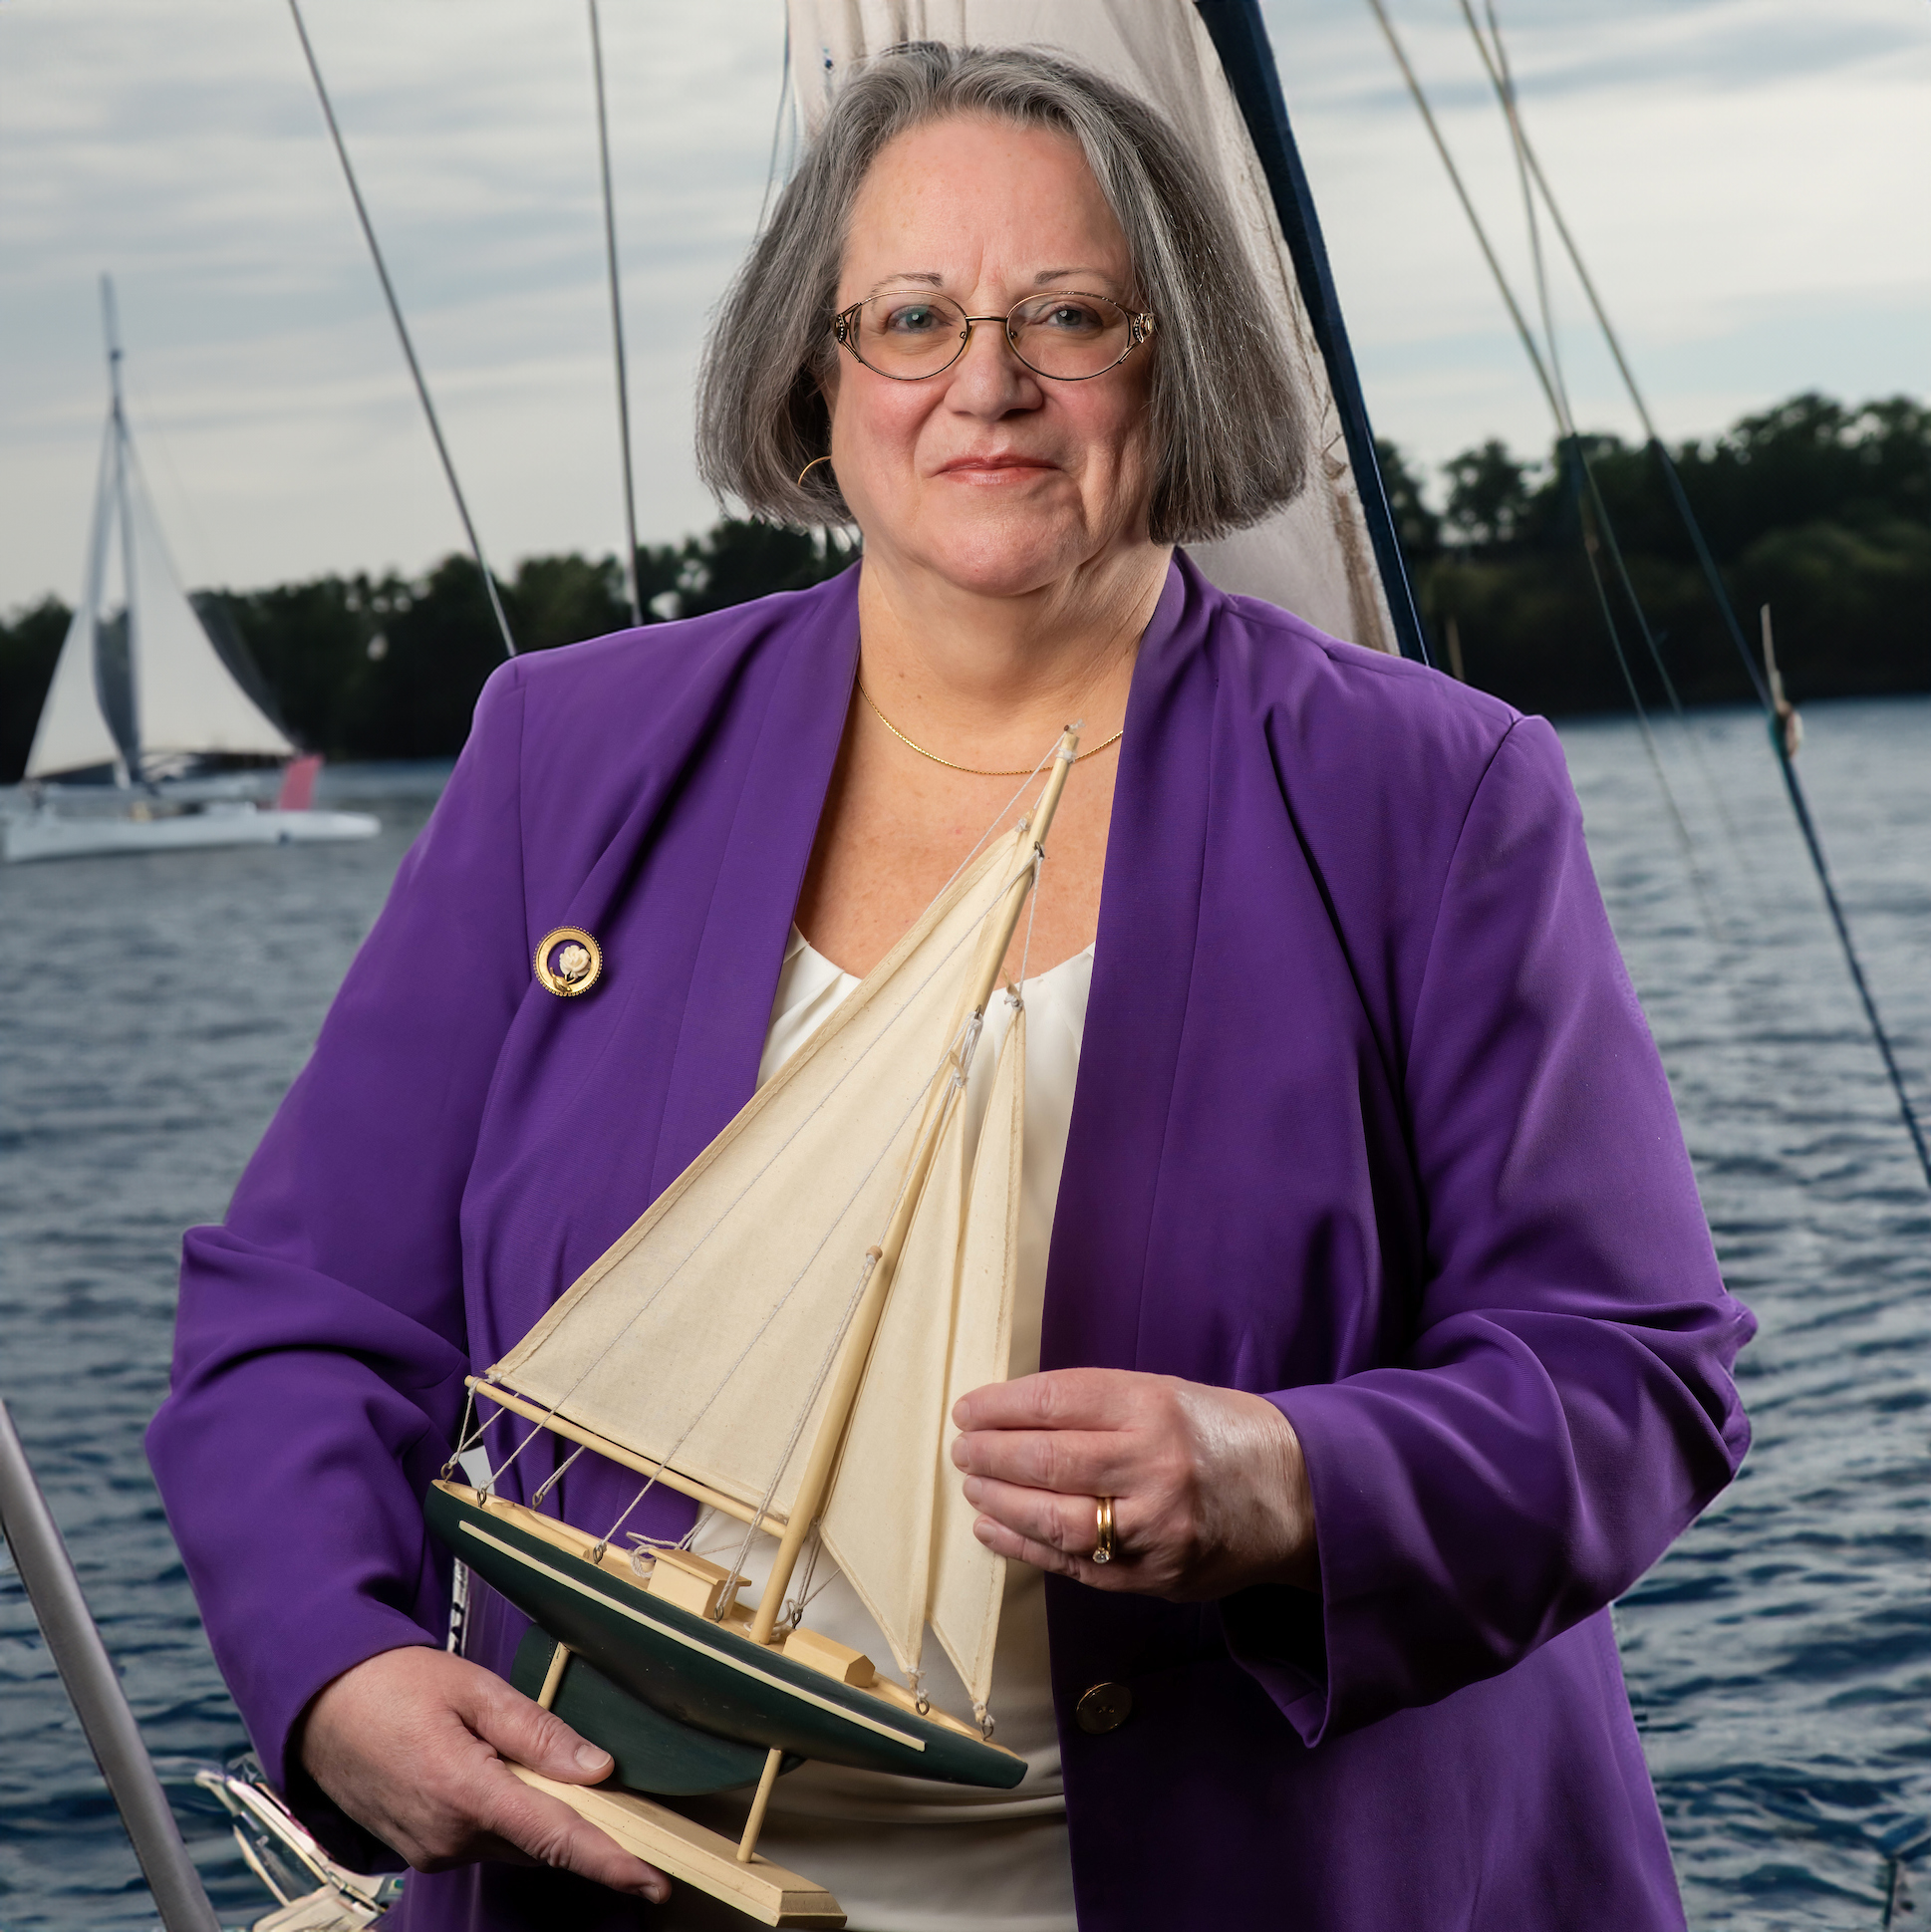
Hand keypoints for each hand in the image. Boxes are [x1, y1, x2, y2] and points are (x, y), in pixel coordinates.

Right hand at [297, 1645, 668, 1902]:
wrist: (321, 1706)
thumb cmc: (396, 1685)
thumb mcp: (475, 1690)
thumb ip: (538, 1733)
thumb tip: (597, 1769)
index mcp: (466, 1793)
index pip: (556, 1838)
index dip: (611, 1863)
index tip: (655, 1880)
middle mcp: (449, 1838)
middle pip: (541, 1843)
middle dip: (584, 1827)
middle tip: (623, 1802)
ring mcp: (433, 1851)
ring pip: (515, 1844)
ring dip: (540, 1817)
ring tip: (540, 1766)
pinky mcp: (423, 1851)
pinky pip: (485, 1841)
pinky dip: (508, 1817)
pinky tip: (502, 1778)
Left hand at [951, 1368, 1316, 1599]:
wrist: (1299, 1494)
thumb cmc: (1219, 1434)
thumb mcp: (1166, 1393)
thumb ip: (1096, 1406)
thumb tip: (1009, 1417)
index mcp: (1155, 1406)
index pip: (1055, 1402)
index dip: (1000, 1407)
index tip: (967, 1410)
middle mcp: (1155, 1466)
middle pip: (1048, 1462)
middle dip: (991, 1456)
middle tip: (962, 1450)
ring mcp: (1157, 1529)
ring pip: (1056, 1520)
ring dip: (1001, 1503)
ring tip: (973, 1488)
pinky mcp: (1158, 1577)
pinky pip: (1077, 1566)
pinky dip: (1026, 1547)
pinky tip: (995, 1528)